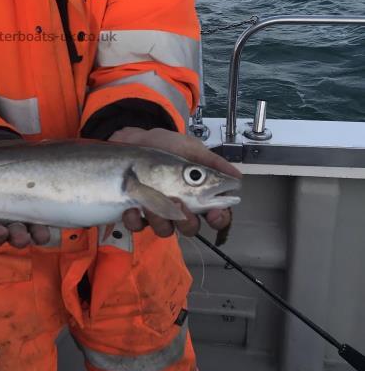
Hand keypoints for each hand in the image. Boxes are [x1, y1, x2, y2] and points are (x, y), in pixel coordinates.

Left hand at [109, 127, 240, 239]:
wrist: (133, 139)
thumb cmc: (164, 145)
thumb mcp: (190, 148)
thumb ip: (212, 163)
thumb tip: (237, 177)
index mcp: (197, 194)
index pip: (215, 215)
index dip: (218, 219)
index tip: (214, 213)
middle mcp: (180, 208)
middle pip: (191, 228)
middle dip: (187, 221)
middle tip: (180, 204)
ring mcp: (157, 212)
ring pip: (165, 230)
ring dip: (160, 219)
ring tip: (151, 201)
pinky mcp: (136, 214)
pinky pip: (137, 226)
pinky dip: (134, 219)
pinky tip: (132, 207)